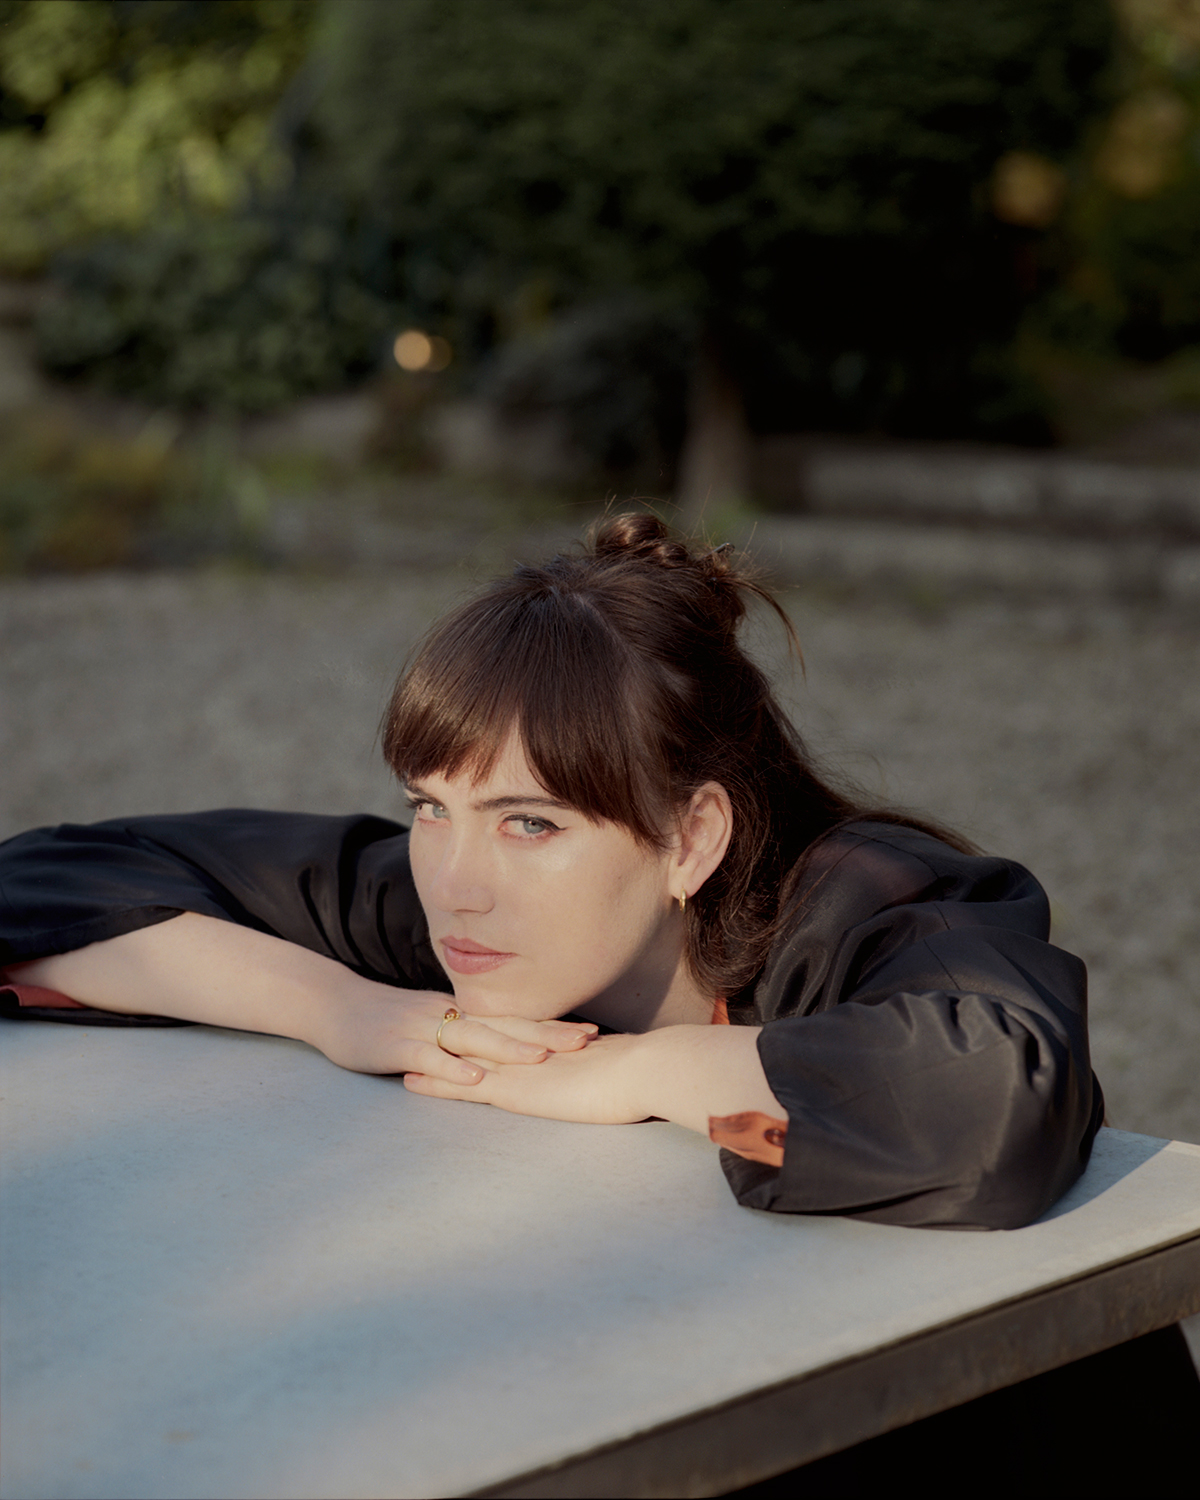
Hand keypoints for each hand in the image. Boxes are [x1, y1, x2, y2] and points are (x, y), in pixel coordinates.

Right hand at [305, 987, 596, 1084]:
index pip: (515, 1019)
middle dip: (547, 1033)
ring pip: (473, 1038)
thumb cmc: (387, 1021)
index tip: (591, 1031)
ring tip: (543, 1058)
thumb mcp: (433, 1023)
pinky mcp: (397, 1046)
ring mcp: (423, 1029)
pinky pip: (429, 1056)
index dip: (552, 1025)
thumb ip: (466, 1033)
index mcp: (461, 1013)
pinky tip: (476, 1077)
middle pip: (505, 1024)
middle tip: (586, 1040)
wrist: (335, 1007)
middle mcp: (449, 1016)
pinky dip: (453, 1068)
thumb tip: (506, 1048)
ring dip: (509, 1049)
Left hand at [402, 1031, 652, 1123]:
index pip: (507, 1031)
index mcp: (550, 1043)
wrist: (647, 1069)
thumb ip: (603, 1064)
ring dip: (431, 1055)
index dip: (480, 1027)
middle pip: (478, 1036)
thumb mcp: (617, 1065)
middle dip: (447, 1033)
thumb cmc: (645, 1071)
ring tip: (399, 1052)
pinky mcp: (515, 1089)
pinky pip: (466, 1086)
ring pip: (463, 1057)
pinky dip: (437, 1084)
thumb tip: (612, 1066)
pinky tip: (410, 1082)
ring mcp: (519, 1067)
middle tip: (416, 1026)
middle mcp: (528, 1049)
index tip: (457, 1021)